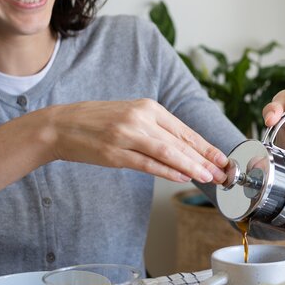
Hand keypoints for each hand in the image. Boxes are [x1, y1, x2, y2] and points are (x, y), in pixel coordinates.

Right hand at [44, 100, 227, 183]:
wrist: (61, 125)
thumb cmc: (99, 122)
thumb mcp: (132, 116)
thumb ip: (157, 130)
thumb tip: (187, 149)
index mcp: (148, 107)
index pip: (184, 130)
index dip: (206, 146)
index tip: (222, 158)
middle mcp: (140, 118)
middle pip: (180, 142)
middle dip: (204, 159)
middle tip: (222, 173)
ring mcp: (127, 135)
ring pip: (168, 153)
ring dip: (191, 167)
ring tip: (208, 177)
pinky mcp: (115, 153)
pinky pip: (147, 164)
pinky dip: (167, 171)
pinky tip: (182, 177)